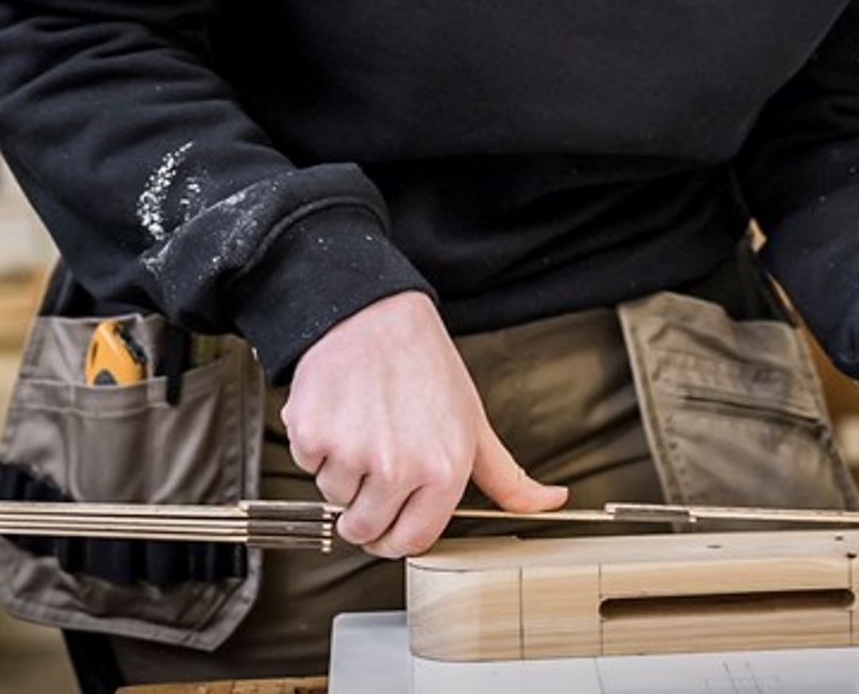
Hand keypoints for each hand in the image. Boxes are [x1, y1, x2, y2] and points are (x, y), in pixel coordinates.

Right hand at [282, 291, 567, 556]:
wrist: (373, 316)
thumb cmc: (425, 366)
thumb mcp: (474, 423)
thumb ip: (508, 477)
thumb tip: (550, 502)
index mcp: (443, 471)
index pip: (411, 542)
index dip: (396, 537)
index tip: (390, 526)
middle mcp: (398, 468)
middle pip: (366, 530)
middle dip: (366, 511)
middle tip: (374, 471)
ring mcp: (352, 453)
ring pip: (335, 498)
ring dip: (342, 474)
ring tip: (362, 429)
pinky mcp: (313, 436)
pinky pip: (308, 466)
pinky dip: (317, 447)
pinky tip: (340, 415)